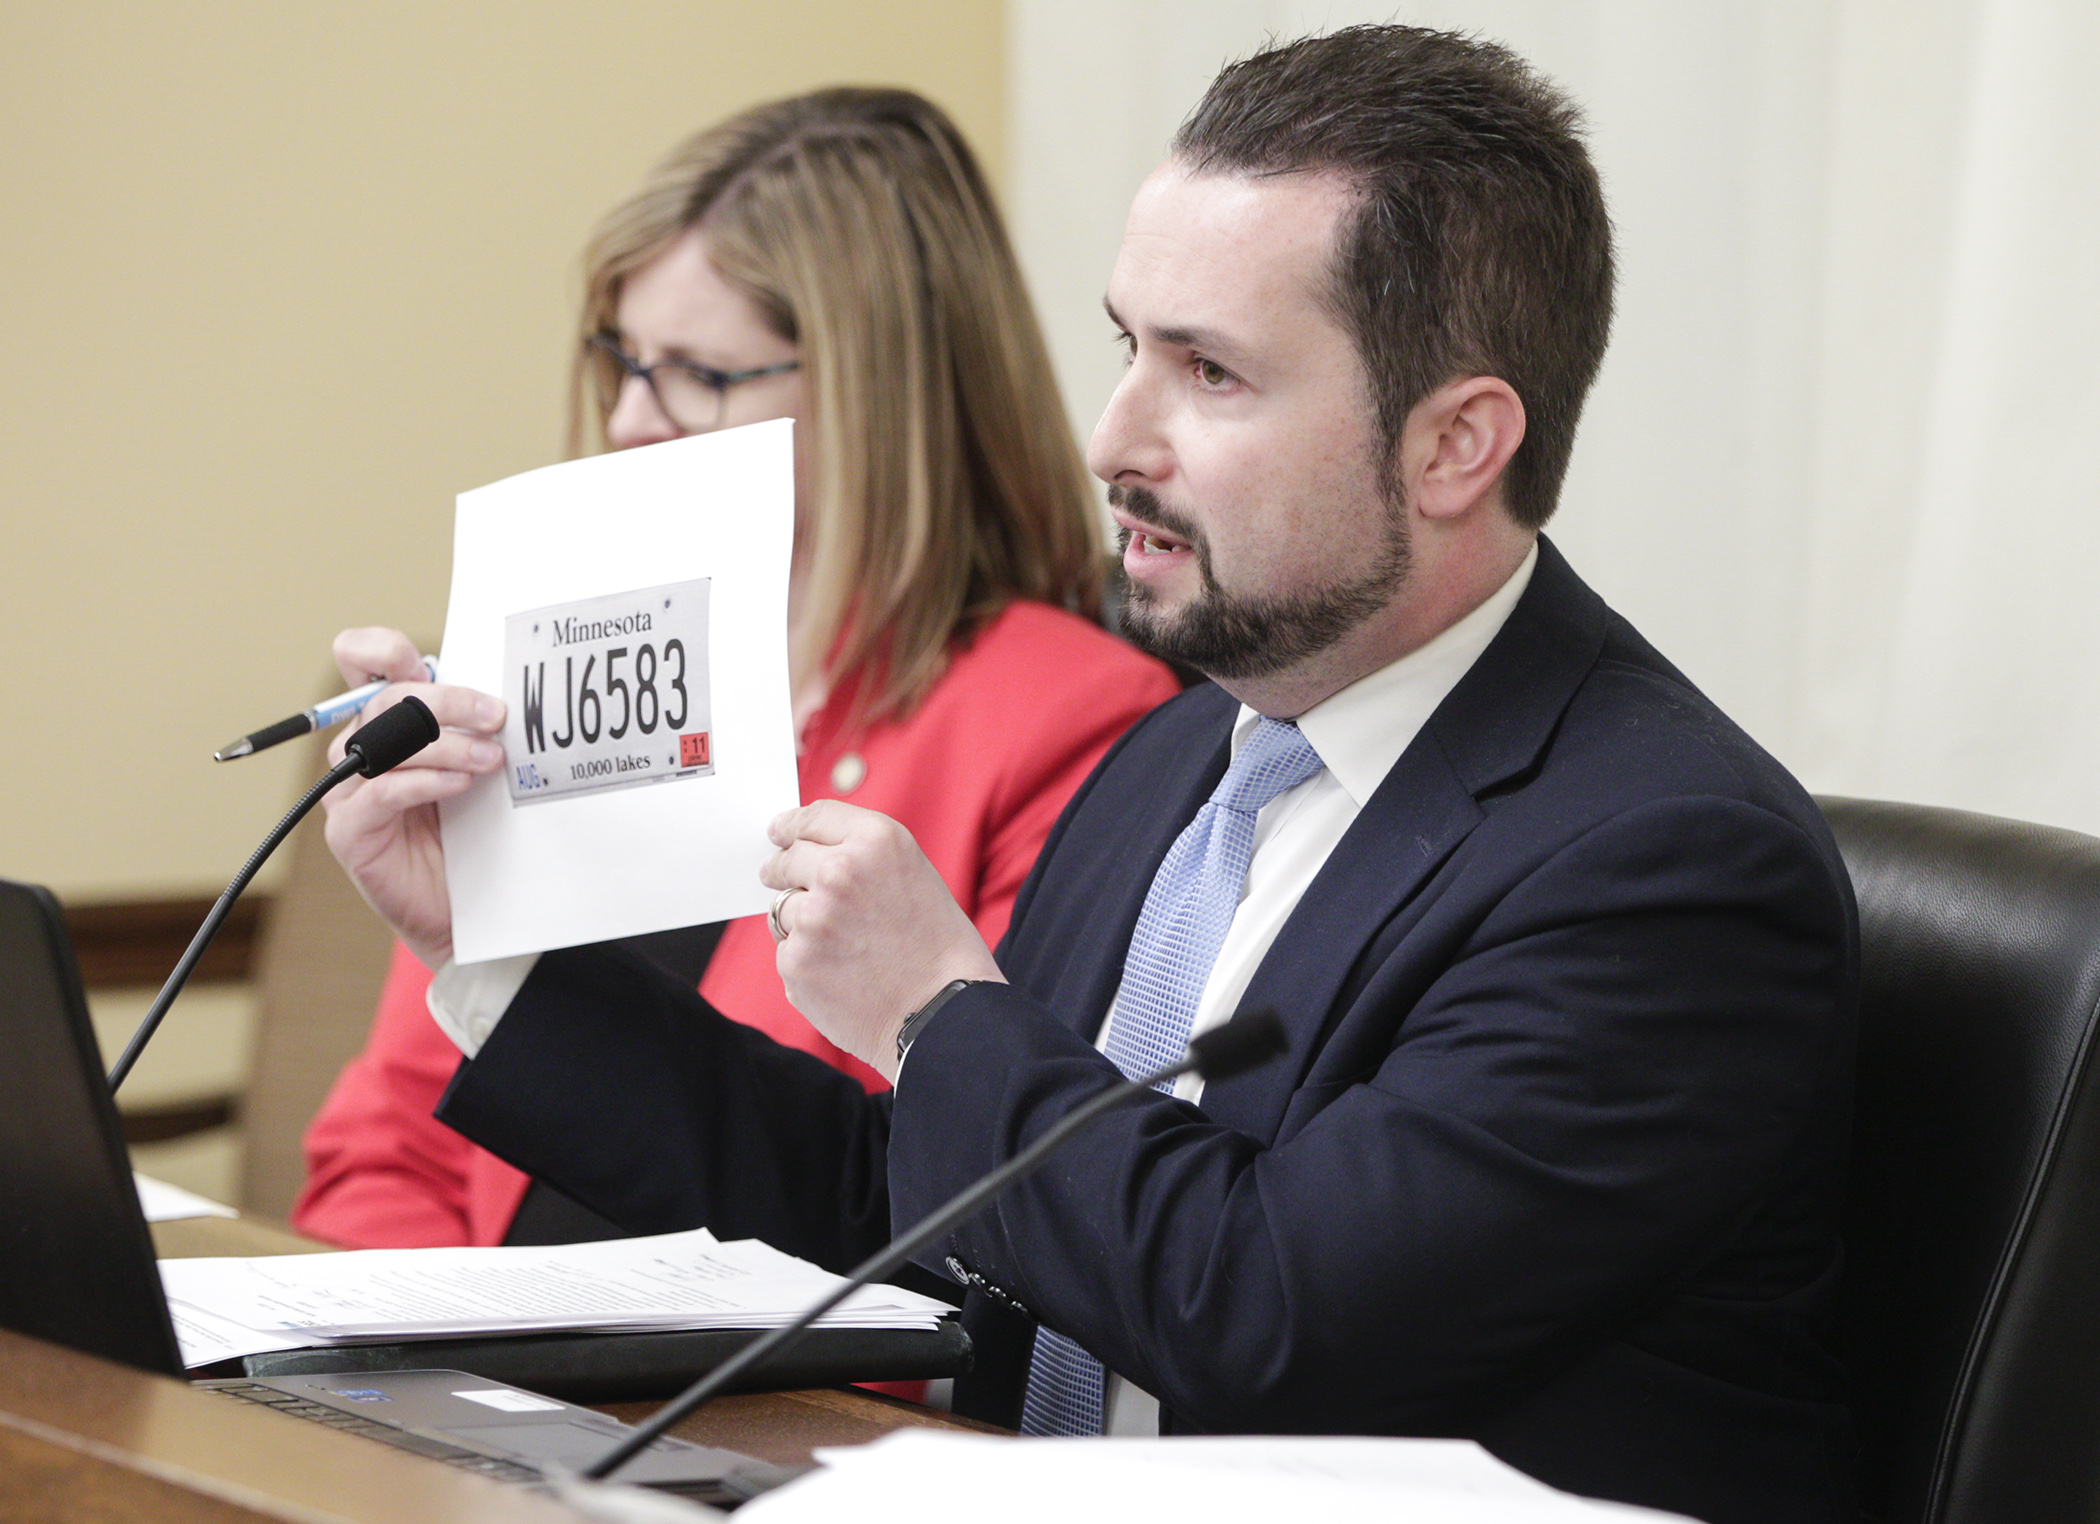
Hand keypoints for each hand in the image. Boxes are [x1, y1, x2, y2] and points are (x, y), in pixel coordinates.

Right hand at [319, 627, 505, 968]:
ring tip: (490, 761)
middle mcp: (361, 748)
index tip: (424, 657)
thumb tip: (503, 694)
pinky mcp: (351, 830)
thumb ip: (474, 728)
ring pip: (384, 742)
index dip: (380, 648)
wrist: (465, 909)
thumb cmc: (469, 831)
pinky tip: (460, 786)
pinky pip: (381, 791)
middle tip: (497, 717)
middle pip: (386, 699)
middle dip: (447, 702)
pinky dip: (425, 781)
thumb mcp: (475, 766)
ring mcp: (349, 789)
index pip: (362, 662)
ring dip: (445, 744)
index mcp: (387, 721)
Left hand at [762, 801, 1004, 1081]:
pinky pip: (787, 950)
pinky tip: (842, 976)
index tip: (779, 831)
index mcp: (876, 840)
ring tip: (844, 947)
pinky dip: (806, 962)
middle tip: (778, 877)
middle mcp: (840, 870)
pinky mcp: (796, 960)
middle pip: (788, 858)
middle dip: (782, 868)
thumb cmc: (938, 947)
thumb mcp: (912, 874)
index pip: (813, 816)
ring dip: (801, 921)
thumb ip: (861, 855)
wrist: (944, 1014)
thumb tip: (798, 848)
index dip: (792, 825)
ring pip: (783, 907)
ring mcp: (814, 917)